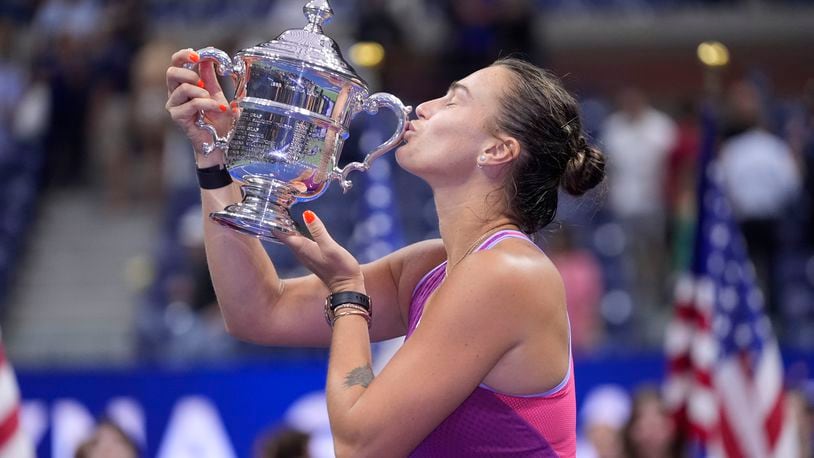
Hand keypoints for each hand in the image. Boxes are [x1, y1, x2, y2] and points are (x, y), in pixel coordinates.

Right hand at [165, 48, 233, 165]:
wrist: (220, 141)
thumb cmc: (217, 121)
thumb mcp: (217, 94)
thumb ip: (210, 78)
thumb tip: (208, 59)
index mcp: (183, 84)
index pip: (175, 63)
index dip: (184, 56)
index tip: (197, 55)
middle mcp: (175, 94)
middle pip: (171, 72)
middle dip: (189, 72)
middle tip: (203, 81)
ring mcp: (174, 105)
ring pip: (183, 88)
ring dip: (202, 92)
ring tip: (214, 101)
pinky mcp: (177, 117)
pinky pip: (192, 104)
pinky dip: (208, 104)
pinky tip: (220, 109)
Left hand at [279, 211, 364, 292]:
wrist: (346, 286)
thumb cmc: (339, 267)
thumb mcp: (330, 247)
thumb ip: (318, 231)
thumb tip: (307, 214)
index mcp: (302, 248)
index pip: (282, 233)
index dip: (274, 222)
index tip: (269, 209)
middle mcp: (300, 252)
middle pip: (284, 236)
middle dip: (279, 222)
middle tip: (275, 207)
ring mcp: (306, 255)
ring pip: (291, 239)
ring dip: (287, 228)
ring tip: (283, 214)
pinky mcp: (312, 257)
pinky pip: (299, 243)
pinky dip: (296, 234)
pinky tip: (298, 228)